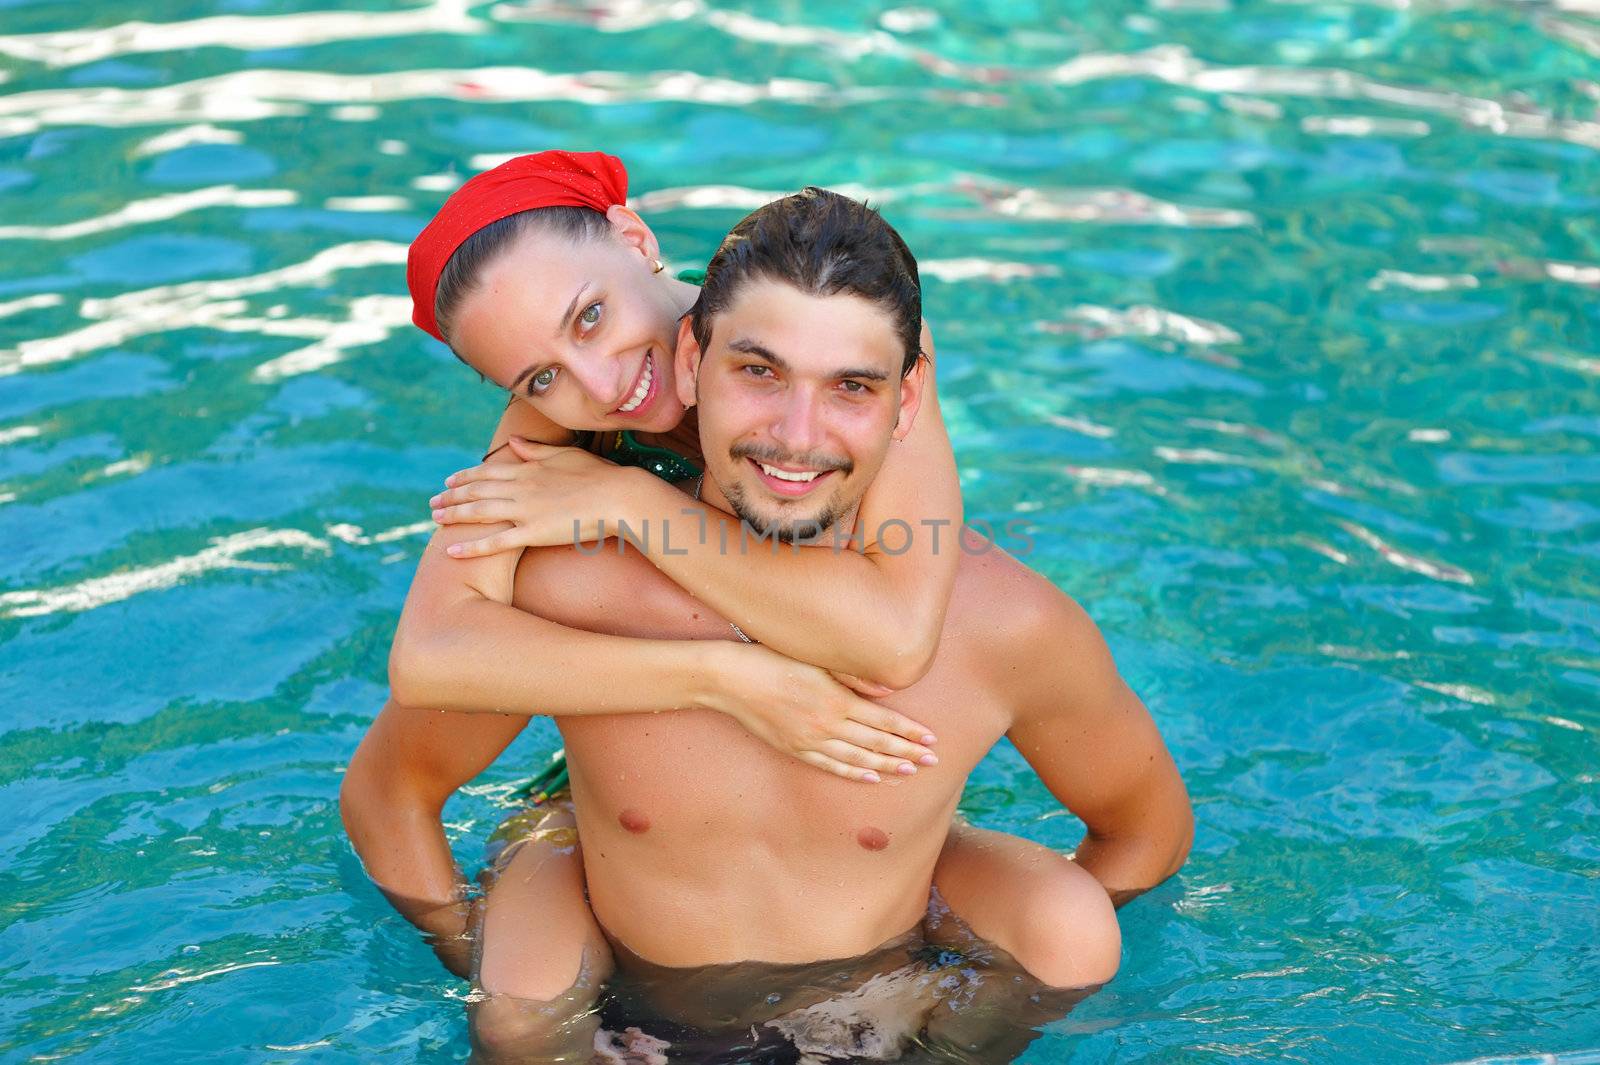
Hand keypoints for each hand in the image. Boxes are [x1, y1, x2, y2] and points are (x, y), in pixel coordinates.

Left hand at [429, 438, 643, 557]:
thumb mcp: (566, 455)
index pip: (488, 471)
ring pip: (480, 512)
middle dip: (451, 496)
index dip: (465, 477)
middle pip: (477, 490)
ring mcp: (526, 509)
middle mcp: (521, 486)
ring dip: (454, 515)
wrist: (619, 496)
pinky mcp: (534, 532)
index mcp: (529, 467)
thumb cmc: (600, 476)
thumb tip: (514, 441)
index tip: (449, 482)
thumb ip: (536, 450)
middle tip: (432, 503)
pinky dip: (472, 547)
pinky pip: (496, 542)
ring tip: (434, 519)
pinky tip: (452, 551)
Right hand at [704, 642, 938, 782]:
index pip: (884, 720)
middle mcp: (828, 724)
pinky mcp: (795, 748)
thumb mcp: (816, 660)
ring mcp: (810, 740)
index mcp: (837, 699)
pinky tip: (871, 777)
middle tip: (932, 761)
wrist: (732, 679)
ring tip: (909, 771)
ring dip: (886, 766)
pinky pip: (830, 765)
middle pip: (876, 743)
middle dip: (907, 752)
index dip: (909, 731)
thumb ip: (852, 677)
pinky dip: (853, 772)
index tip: (931, 739)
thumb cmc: (773, 659)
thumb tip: (886, 690)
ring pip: (857, 758)